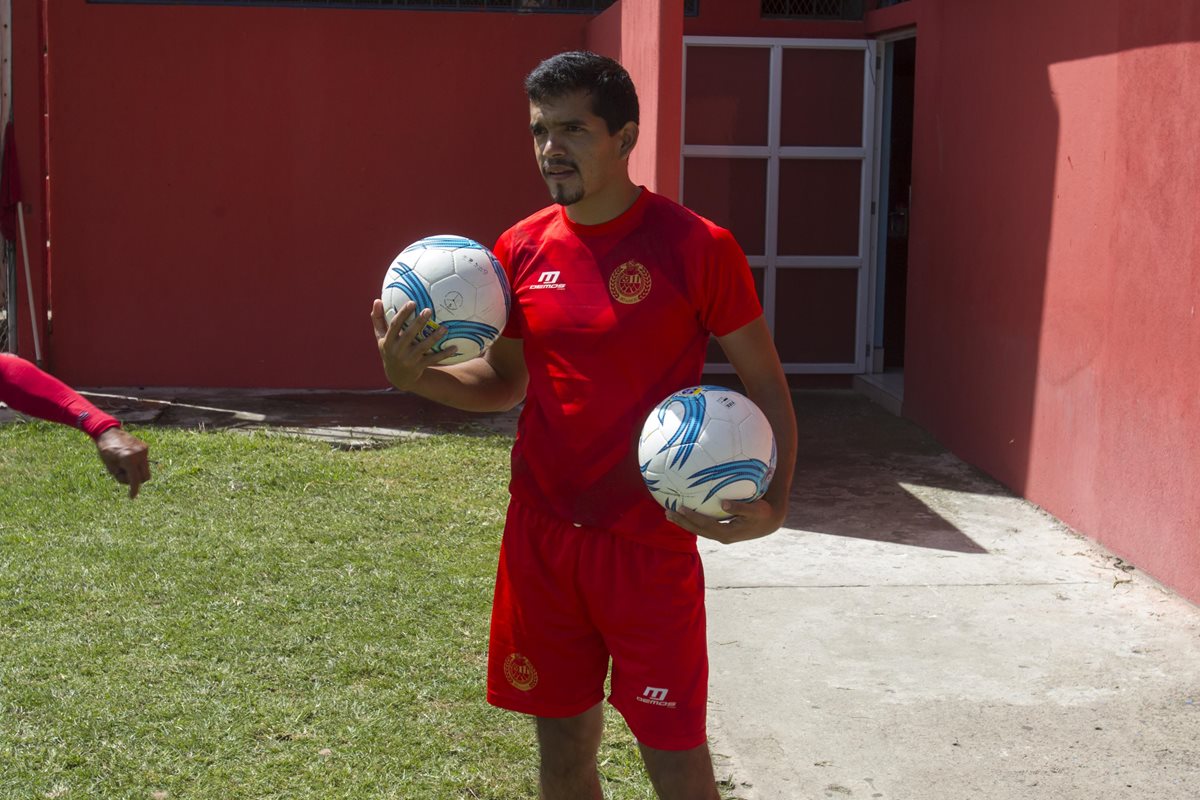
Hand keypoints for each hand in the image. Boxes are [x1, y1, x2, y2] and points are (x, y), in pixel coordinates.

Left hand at [94, 427, 150, 498]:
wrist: (108, 432)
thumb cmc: (106, 450)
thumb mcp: (110, 467)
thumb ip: (122, 476)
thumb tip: (132, 483)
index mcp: (128, 459)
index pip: (135, 479)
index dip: (134, 490)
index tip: (132, 496)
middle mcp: (139, 454)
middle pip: (145, 477)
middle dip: (136, 480)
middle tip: (123, 475)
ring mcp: (144, 450)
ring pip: (146, 470)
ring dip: (137, 472)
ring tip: (125, 465)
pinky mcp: (145, 447)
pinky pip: (144, 462)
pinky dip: (138, 464)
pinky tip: (128, 458)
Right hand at [371, 299, 457, 390]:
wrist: (397, 377)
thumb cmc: (390, 350)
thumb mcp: (381, 338)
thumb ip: (378, 319)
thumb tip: (377, 300)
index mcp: (388, 341)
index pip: (394, 325)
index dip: (403, 314)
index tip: (412, 302)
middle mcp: (397, 350)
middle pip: (409, 334)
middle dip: (418, 322)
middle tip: (428, 310)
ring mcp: (408, 360)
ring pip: (423, 347)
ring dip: (434, 337)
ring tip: (445, 328)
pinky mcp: (419, 367)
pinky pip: (433, 359)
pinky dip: (444, 354)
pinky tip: (455, 347)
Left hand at [665, 497, 784, 544]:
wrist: (770, 523)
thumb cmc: (763, 513)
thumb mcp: (755, 510)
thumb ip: (739, 507)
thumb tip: (723, 503)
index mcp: (728, 533)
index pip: (705, 525)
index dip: (692, 518)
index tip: (680, 508)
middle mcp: (722, 537)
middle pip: (698, 530)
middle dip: (682, 522)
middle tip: (667, 513)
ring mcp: (721, 535)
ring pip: (699, 530)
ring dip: (684, 523)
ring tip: (670, 515)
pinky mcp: (722, 531)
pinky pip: (703, 527)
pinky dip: (693, 521)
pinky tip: (685, 514)